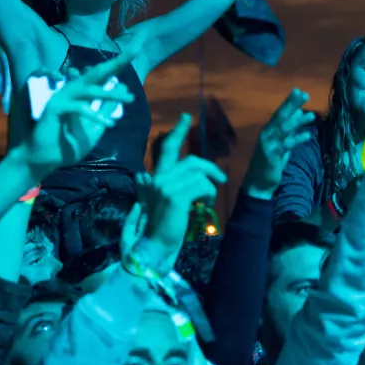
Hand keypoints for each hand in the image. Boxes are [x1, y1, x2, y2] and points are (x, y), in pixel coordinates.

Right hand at [19, 51, 136, 179]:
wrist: (45, 160)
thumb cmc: (67, 143)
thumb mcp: (95, 126)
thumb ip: (106, 107)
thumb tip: (122, 88)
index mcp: (81, 93)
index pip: (102, 76)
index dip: (117, 64)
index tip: (135, 52)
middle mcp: (71, 91)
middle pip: (95, 73)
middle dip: (115, 63)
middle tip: (133, 52)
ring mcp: (62, 98)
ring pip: (88, 89)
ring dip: (109, 94)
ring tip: (129, 99)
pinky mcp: (55, 108)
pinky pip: (78, 107)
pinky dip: (94, 114)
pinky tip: (109, 124)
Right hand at [132, 113, 227, 266]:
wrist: (150, 248)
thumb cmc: (156, 230)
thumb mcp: (157, 205)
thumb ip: (156, 188)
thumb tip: (143, 175)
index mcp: (153, 179)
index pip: (166, 150)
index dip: (178, 132)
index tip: (186, 117)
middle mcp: (157, 178)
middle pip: (190, 161)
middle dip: (209, 167)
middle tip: (221, 178)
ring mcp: (164, 186)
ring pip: (199, 174)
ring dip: (209, 187)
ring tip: (207, 202)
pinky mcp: (175, 195)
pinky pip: (203, 186)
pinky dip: (209, 195)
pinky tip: (205, 206)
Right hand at [244, 89, 315, 197]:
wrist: (259, 183)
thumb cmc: (270, 162)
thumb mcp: (282, 144)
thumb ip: (289, 129)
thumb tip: (299, 112)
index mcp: (269, 130)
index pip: (280, 113)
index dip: (289, 102)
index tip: (299, 91)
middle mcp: (267, 134)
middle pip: (281, 117)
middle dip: (292, 105)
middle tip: (304, 94)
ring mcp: (268, 144)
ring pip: (284, 129)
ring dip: (297, 121)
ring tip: (311, 115)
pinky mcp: (271, 155)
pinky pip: (286, 145)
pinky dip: (297, 139)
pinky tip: (307, 135)